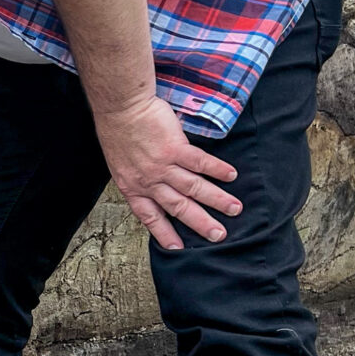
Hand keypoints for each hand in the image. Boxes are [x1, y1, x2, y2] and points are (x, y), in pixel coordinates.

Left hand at [95, 94, 239, 250]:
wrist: (120, 107)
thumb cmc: (118, 131)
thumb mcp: (121, 163)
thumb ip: (139, 178)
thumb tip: (156, 186)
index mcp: (133, 187)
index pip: (150, 217)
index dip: (164, 233)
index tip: (178, 248)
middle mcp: (148, 181)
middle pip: (179, 207)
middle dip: (200, 224)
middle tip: (219, 236)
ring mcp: (162, 166)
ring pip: (194, 188)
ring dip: (216, 200)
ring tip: (235, 209)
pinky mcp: (174, 148)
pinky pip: (199, 163)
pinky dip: (216, 169)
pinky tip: (231, 175)